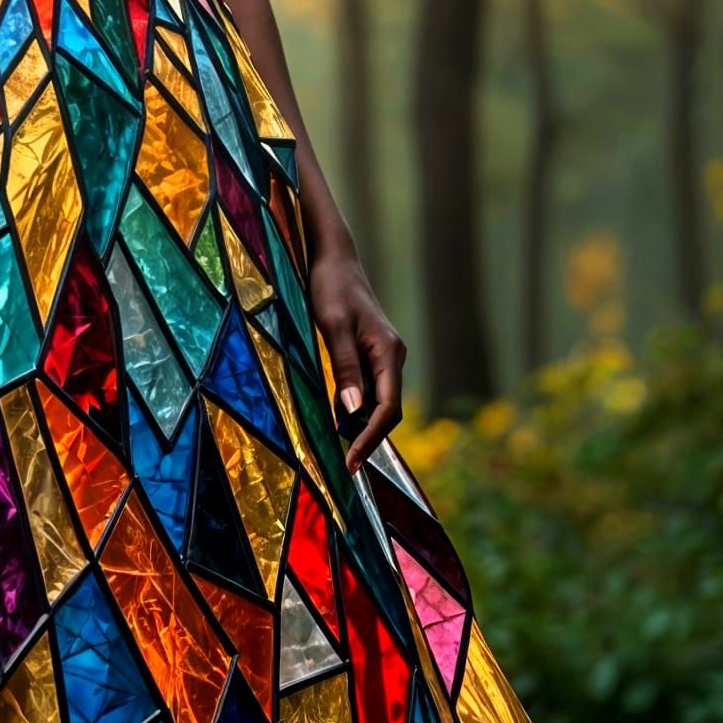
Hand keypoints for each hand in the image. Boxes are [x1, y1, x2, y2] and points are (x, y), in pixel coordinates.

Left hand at [306, 244, 406, 477]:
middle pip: (387, 409)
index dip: (370, 438)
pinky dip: (354, 407)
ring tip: (339, 449)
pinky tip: (336, 419)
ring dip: (360, 425)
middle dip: (367, 438)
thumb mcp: (333, 326)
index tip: (352, 461)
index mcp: (389, 353)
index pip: (387, 409)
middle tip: (344, 464)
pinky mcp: (369, 352)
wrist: (332, 258)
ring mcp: (383, 355)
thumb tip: (354, 412)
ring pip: (377, 400)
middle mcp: (392, 357)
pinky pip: (367, 387)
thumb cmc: (330, 287)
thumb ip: (345, 367)